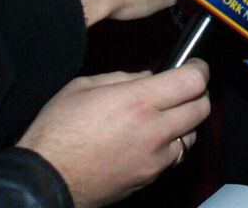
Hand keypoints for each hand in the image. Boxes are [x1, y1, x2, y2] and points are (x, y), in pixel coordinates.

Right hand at [17, 60, 210, 207]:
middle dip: (198, 94)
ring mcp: (154, 158)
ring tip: (165, 116)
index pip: (192, 81)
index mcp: (138, 101)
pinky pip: (173, 157)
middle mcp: (153, 130)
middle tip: (183, 89)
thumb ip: (122, 77)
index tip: (195, 66)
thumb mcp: (83, 87)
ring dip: (185, 122)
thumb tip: (148, 77)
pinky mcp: (148, 178)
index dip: (199, 70)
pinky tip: (150, 140)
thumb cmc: (56, 132)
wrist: (44, 180)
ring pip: (192, 135)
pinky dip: (170, 146)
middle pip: (202, 108)